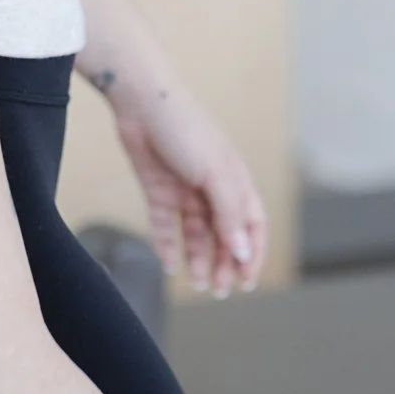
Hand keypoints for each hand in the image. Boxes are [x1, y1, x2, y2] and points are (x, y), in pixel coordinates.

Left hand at [109, 74, 267, 296]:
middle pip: (224, 235)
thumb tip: (244, 252)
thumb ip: (229, 216)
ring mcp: (185, 191)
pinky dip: (168, 246)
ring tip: (198, 283)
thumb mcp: (215, 175)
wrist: (142, 103)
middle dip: (225, 264)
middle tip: (220, 290)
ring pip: (196, 235)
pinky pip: (166, 226)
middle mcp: (213, 189)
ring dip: (199, 259)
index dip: (252, 253)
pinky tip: (170, 266)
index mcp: (236, 181)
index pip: (252, 225)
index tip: (246, 280)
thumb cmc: (186, 130)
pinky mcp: (159, 191)